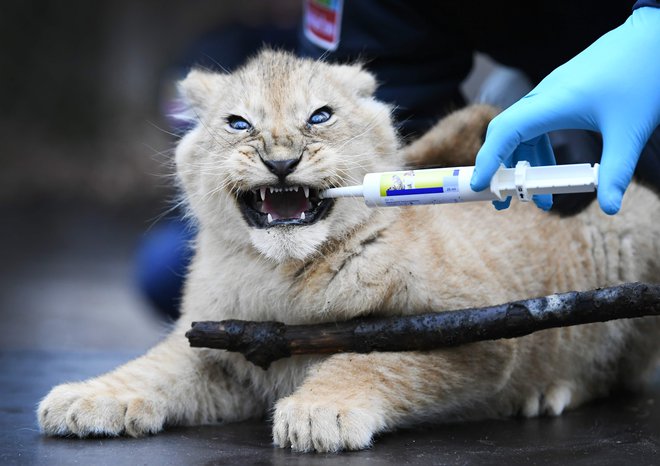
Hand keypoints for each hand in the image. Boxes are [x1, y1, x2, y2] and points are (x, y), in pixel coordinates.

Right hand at [471, 7, 659, 213]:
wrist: (653, 37)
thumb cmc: (642, 76)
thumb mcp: (630, 131)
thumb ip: (616, 171)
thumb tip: (611, 209)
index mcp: (552, 102)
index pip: (506, 131)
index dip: (488, 159)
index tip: (479, 185)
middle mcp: (543, 96)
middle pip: (506, 134)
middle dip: (501, 170)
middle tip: (505, 203)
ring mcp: (549, 93)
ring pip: (521, 132)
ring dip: (524, 165)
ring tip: (540, 197)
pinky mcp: (558, 93)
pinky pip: (535, 125)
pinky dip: (536, 151)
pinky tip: (552, 170)